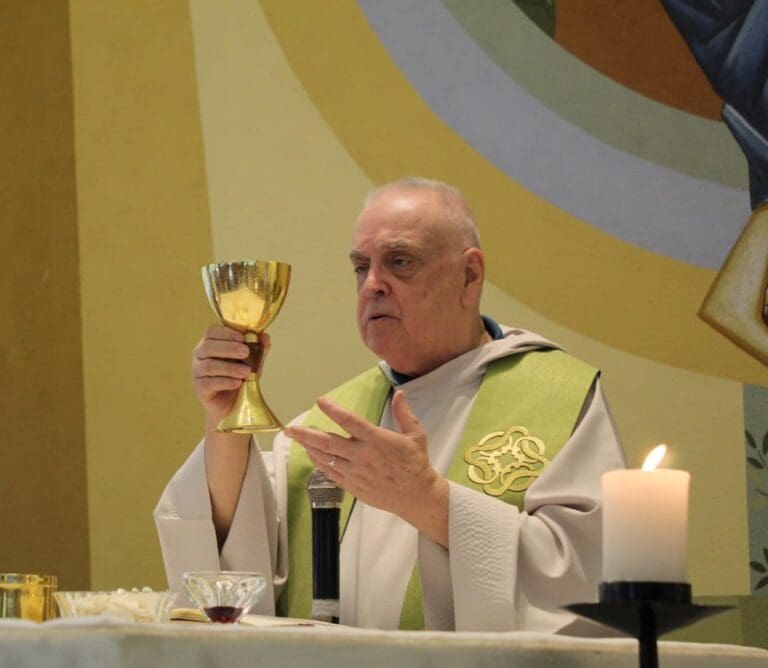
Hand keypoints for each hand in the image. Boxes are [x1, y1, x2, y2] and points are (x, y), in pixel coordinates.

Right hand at [192, 325, 270, 427]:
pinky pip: (209, 383)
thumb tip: (265, 336)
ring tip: (246, 371)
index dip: (227, 333)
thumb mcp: (252, 362)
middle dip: (228, 348)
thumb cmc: (240, 377)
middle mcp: (200, 355)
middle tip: (246, 352)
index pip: (212, 331)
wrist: (233, 404)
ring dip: (229, 368)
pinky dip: (225, 382)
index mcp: (211, 342)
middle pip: (208, 347)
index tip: (242, 337)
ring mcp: (197, 371)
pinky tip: (237, 383)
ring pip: (209, 366)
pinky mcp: (200, 388)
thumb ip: (258, 349)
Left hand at [284, 390, 448, 545]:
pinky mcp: (353, 486)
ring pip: (326, 459)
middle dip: (306, 435)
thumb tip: (399, 393)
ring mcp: (355, 473)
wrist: (416, 496)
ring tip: (297, 439)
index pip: (350, 421)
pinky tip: (313, 456)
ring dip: (309, 448)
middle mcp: (362, 456)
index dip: (333, 410)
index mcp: (377, 440)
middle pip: (328, 442)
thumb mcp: (416, 435)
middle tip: (291, 429)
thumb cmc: (416, 464)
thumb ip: (404, 413)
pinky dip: (319, 463)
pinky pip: (331, 473)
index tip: (320, 401)